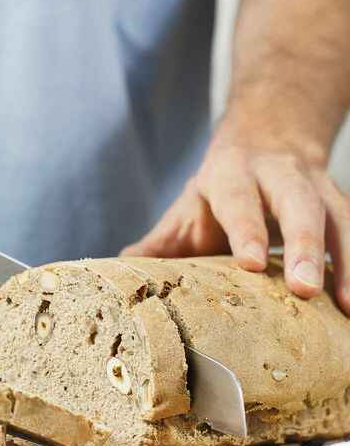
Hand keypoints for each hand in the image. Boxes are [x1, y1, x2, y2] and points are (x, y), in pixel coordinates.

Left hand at [121, 103, 349, 312]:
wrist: (269, 138)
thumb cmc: (221, 188)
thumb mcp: (187, 207)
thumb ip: (159, 242)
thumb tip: (119, 268)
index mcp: (231, 177)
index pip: (238, 201)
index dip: (245, 230)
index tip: (251, 263)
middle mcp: (279, 177)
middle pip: (297, 205)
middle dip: (305, 245)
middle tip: (306, 288)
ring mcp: (316, 188)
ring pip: (339, 217)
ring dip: (348, 261)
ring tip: (349, 307)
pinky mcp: (340, 205)